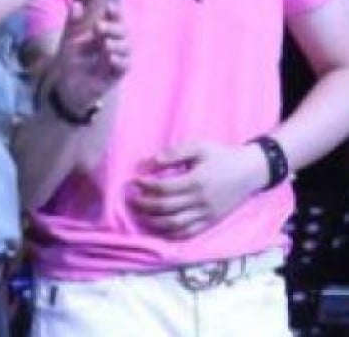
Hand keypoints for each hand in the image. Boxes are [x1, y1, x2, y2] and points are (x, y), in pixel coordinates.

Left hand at [52, 0, 130, 112]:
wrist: (65, 85)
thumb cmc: (70, 59)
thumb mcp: (69, 38)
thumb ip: (73, 22)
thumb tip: (77, 4)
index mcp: (105, 32)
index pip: (116, 19)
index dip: (116, 12)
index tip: (109, 7)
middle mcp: (114, 43)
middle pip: (124, 31)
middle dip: (114, 27)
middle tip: (98, 27)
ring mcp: (117, 58)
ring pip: (127, 47)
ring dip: (118, 44)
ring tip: (105, 44)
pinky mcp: (116, 74)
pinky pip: (125, 66)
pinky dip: (119, 60)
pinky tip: (110, 57)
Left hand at [128, 142, 267, 238]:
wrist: (250, 171)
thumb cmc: (222, 156)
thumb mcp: (199, 147)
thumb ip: (174, 154)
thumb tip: (151, 162)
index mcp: (196, 181)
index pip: (163, 188)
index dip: (146, 186)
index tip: (135, 181)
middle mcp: (201, 201)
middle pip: (165, 208)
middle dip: (144, 205)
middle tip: (131, 199)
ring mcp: (206, 214)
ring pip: (175, 225)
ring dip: (153, 221)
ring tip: (140, 213)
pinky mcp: (211, 221)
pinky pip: (188, 233)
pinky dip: (171, 233)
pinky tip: (158, 228)